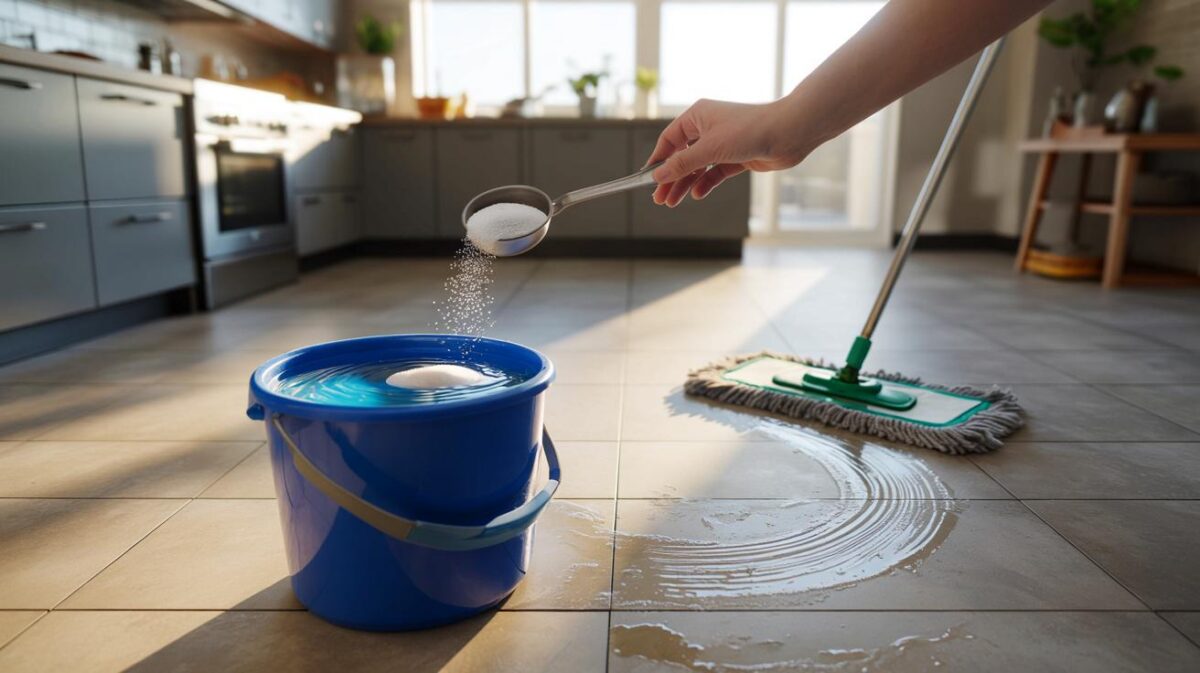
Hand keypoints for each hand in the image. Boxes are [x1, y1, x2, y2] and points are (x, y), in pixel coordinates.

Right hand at [646, 97, 810, 206]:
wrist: (788, 133)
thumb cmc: (749, 131)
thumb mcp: (709, 149)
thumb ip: (682, 164)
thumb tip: (658, 175)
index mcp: (697, 116)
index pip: (669, 139)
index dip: (658, 160)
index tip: (647, 178)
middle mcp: (708, 127)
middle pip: (682, 156)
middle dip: (670, 177)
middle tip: (659, 198)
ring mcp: (723, 142)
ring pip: (698, 166)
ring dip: (685, 183)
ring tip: (673, 202)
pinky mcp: (737, 156)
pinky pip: (715, 172)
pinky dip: (705, 183)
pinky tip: (697, 194)